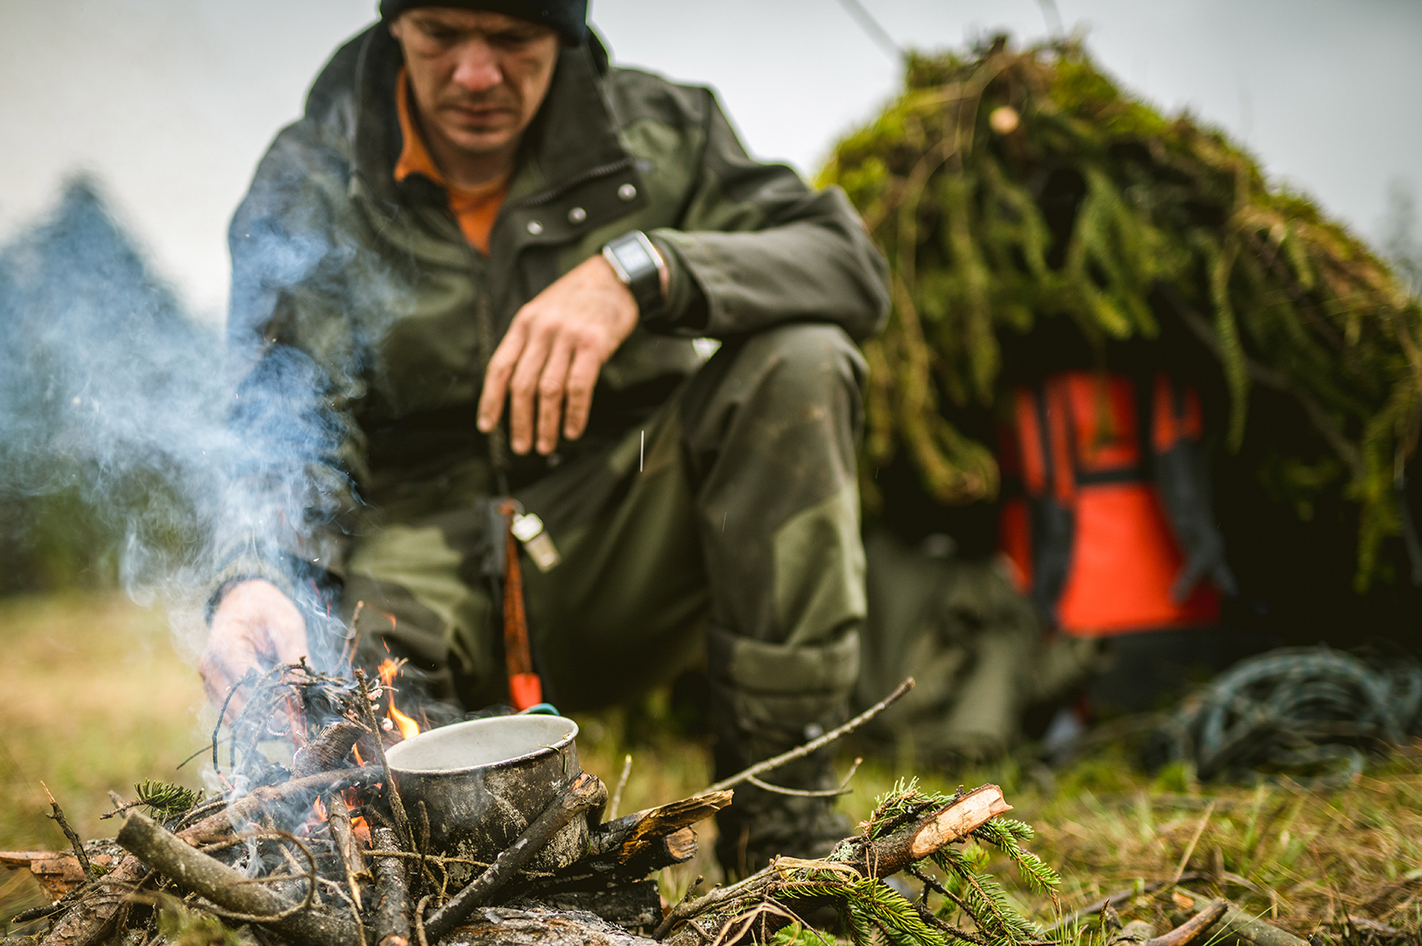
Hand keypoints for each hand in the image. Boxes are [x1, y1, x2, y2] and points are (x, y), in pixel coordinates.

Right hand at [200, 579, 308, 717]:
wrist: (243, 603)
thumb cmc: (267, 610)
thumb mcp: (288, 624)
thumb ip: (296, 656)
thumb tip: (306, 692)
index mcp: (225, 644)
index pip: (248, 684)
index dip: (273, 703)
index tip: (298, 716)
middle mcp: (210, 667)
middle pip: (239, 706)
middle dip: (270, 721)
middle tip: (299, 730)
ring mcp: (208, 681)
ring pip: (234, 718)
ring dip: (262, 727)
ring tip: (292, 729)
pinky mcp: (214, 692)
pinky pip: (232, 716)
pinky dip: (254, 723)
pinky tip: (278, 724)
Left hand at [477, 254, 638, 454]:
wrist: (615, 277)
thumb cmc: (579, 299)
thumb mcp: (543, 311)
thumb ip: (529, 342)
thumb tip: (518, 388)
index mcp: (524, 323)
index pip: (499, 367)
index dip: (491, 400)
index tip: (487, 426)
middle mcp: (541, 330)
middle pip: (522, 384)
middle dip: (519, 421)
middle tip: (521, 446)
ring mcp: (567, 337)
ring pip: (548, 390)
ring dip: (545, 424)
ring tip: (545, 445)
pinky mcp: (594, 344)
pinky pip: (579, 387)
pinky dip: (574, 413)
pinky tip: (572, 429)